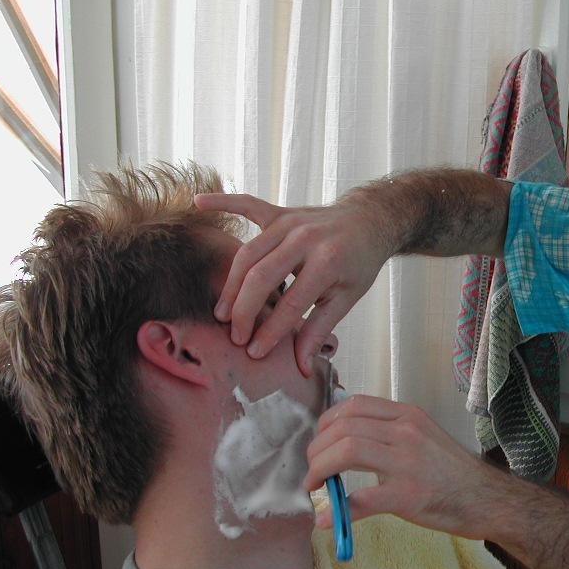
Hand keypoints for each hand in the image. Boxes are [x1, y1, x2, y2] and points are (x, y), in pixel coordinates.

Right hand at [193, 192, 391, 374]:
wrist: (369, 221)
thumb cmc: (358, 262)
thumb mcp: (347, 297)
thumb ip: (320, 329)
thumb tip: (301, 366)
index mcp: (327, 261)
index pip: (291, 303)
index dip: (271, 331)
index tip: (255, 352)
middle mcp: (305, 238)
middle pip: (261, 276)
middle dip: (245, 310)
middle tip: (235, 336)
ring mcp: (290, 222)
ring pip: (248, 252)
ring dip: (231, 284)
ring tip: (222, 313)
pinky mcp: (280, 212)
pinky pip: (247, 204)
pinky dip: (223, 201)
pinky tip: (198, 203)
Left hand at [302, 394, 505, 538]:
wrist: (488, 499)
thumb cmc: (453, 471)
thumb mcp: (422, 436)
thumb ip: (389, 433)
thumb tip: (344, 442)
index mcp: (407, 415)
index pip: (354, 405)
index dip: (326, 423)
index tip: (319, 442)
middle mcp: (406, 432)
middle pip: (344, 427)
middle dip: (317, 449)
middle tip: (311, 470)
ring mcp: (407, 463)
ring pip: (347, 452)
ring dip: (319, 469)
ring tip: (315, 485)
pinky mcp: (408, 496)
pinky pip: (362, 500)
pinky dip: (338, 511)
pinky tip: (327, 520)